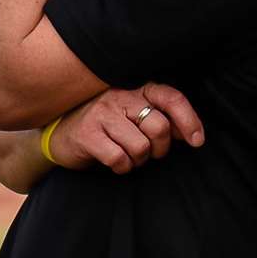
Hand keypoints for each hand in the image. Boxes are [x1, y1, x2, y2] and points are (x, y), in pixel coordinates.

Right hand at [48, 82, 204, 174]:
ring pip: (141, 146)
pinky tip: (114, 162)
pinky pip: (119, 159)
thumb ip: (159, 119)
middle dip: (160, 149)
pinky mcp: (88, 134)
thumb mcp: (132, 116)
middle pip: (159, 127)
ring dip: (138, 160)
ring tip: (127, 156)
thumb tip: (189, 133)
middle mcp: (119, 96)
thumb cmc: (105, 127)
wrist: (60, 136)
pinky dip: (122, 167)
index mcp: (136, 89)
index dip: (189, 120)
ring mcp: (102, 114)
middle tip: (149, 153)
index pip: (171, 97)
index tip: (197, 141)